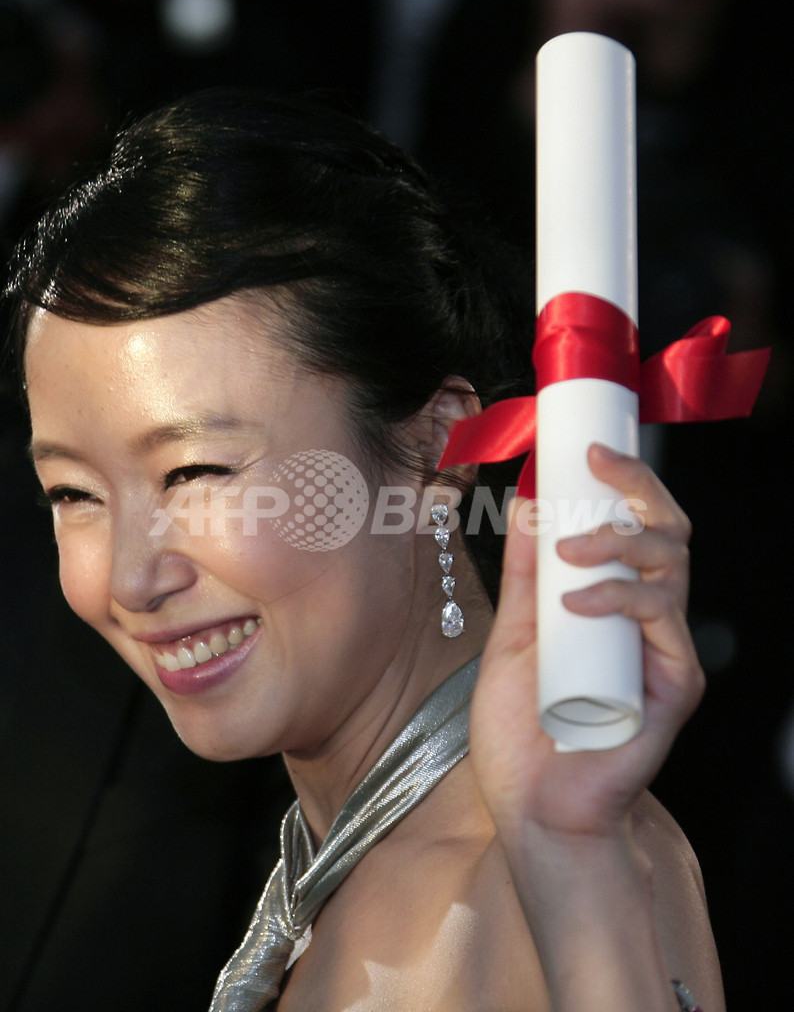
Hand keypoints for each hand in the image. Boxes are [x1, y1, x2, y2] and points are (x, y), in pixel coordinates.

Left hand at [470, 443, 704, 842]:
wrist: (531, 805)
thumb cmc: (522, 727)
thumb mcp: (513, 634)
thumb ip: (525, 574)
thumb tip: (528, 502)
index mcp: (613, 602)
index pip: (636, 526)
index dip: (623, 481)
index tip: (586, 447)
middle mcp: (647, 619)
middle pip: (667, 532)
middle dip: (635, 487)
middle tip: (593, 464)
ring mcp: (663, 650)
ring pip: (670, 566)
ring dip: (618, 542)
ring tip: (568, 550)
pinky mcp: (674, 684)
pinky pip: (661, 620)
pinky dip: (620, 598)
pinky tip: (578, 600)